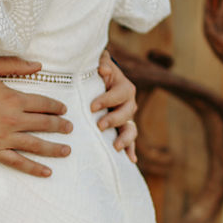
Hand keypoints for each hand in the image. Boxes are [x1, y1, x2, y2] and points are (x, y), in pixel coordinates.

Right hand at [0, 56, 72, 178]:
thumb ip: (15, 65)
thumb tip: (38, 66)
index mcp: (14, 99)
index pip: (43, 104)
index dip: (56, 106)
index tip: (63, 109)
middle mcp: (13, 120)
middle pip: (44, 124)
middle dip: (60, 126)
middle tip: (69, 128)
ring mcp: (4, 138)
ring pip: (36, 145)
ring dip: (54, 148)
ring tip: (66, 150)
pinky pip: (18, 162)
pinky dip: (34, 168)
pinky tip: (47, 171)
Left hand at [93, 50, 138, 165]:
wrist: (99, 81)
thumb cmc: (96, 73)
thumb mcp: (99, 64)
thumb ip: (102, 63)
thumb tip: (104, 69)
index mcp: (124, 88)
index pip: (119, 94)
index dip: (106, 100)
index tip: (92, 107)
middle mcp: (129, 104)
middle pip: (126, 113)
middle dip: (113, 120)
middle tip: (99, 125)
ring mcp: (127, 119)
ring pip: (131, 129)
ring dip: (125, 139)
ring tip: (116, 147)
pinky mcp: (122, 129)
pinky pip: (130, 142)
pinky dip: (131, 150)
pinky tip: (131, 160)